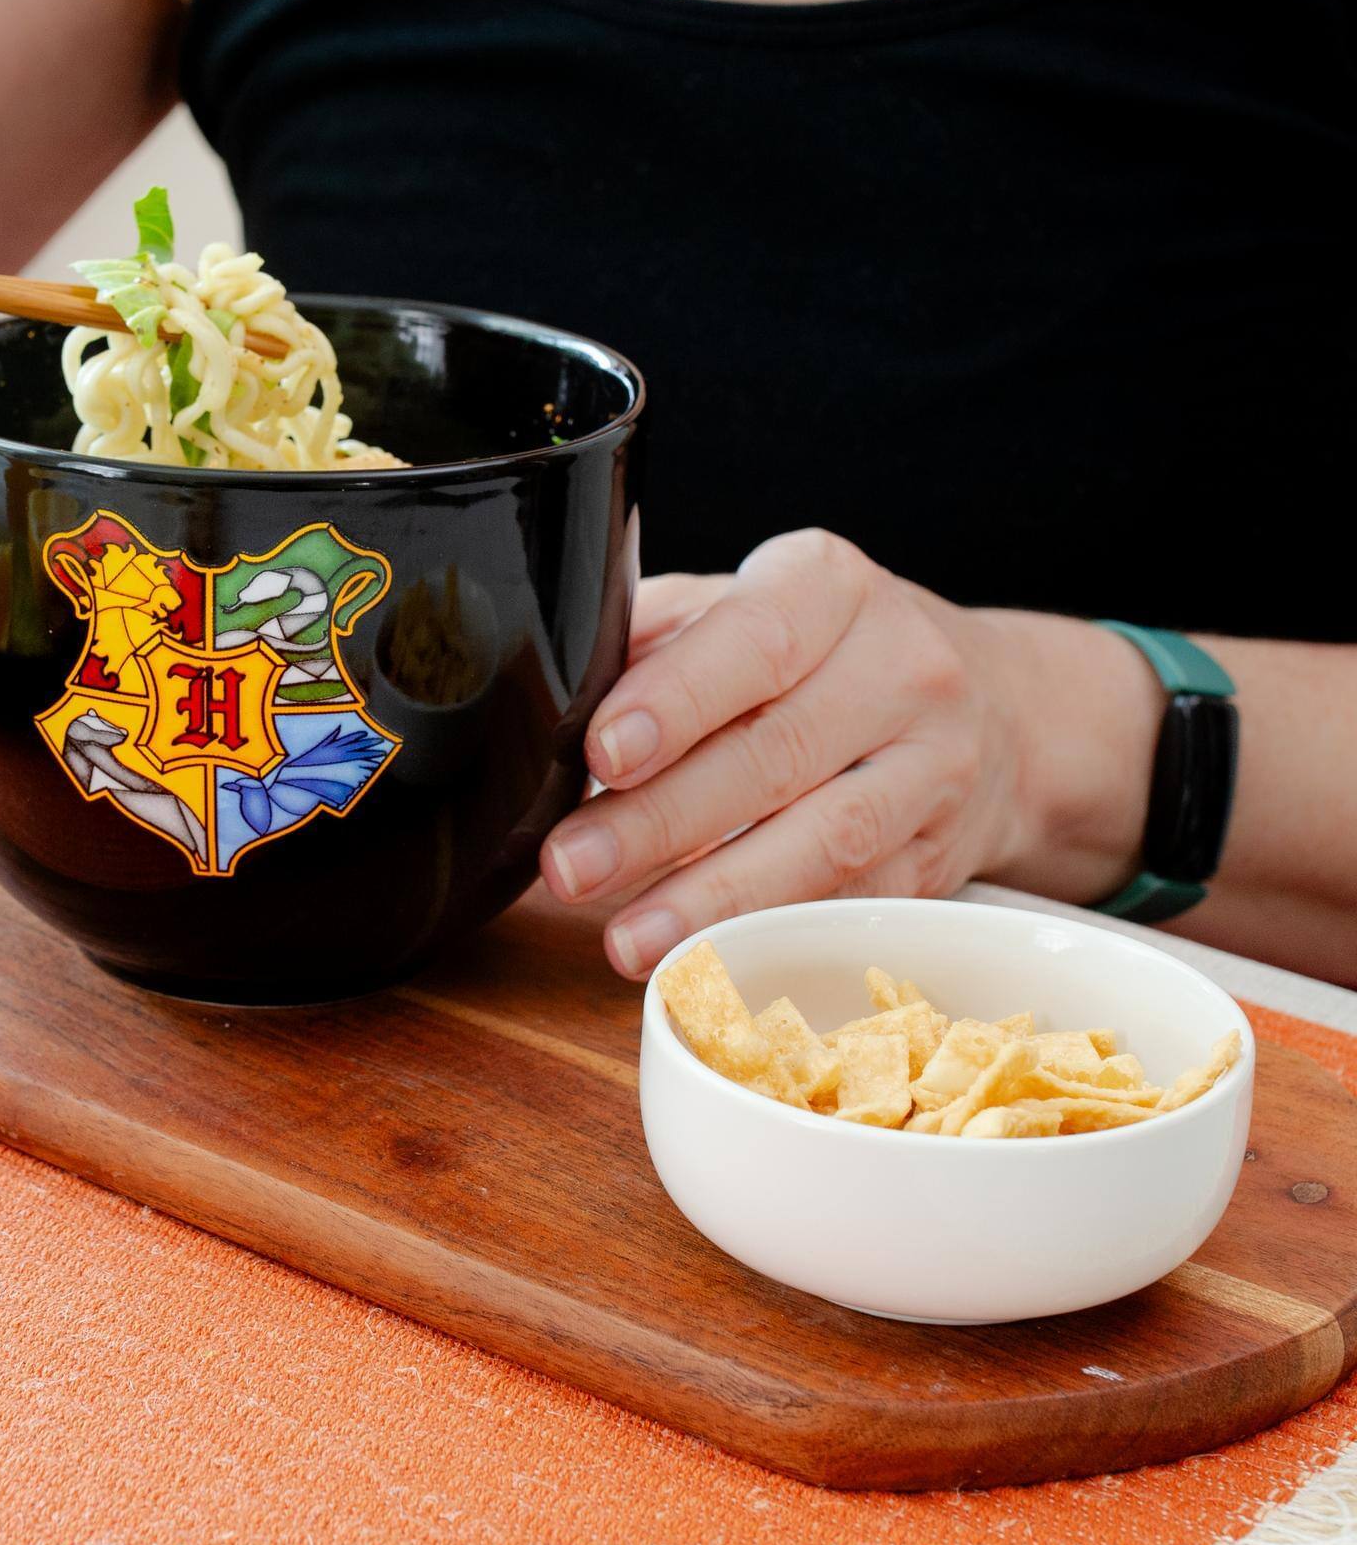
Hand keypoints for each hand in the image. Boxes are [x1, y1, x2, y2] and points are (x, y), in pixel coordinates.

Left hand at [542, 529, 1163, 977]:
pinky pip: (854, 904)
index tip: (602, 753)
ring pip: (824, 843)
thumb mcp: (739, 608)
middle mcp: (899, 666)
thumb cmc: (819, 653)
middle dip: (661, 821)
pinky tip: (704, 958)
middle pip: (776, 754)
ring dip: (714, 900)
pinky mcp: (941, 857)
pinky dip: (774, 934)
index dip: (677, 701)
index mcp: (827, 586)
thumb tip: (548, 695)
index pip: (754, 642)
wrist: (996, 709)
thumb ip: (650, 640)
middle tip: (571, 865)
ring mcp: (933, 767)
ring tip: (626, 939)